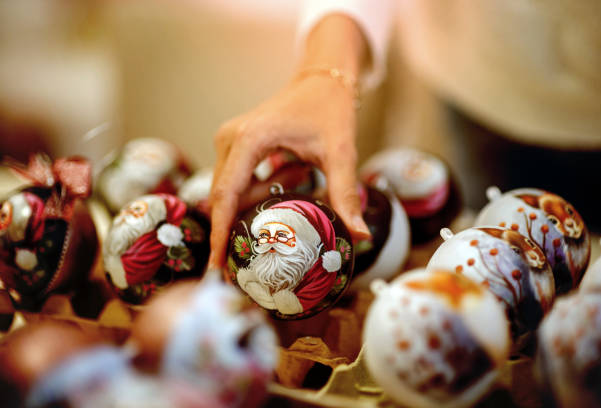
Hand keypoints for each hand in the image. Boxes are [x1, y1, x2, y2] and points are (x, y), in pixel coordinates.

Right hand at [207, 74, 370, 268]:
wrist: (322, 79)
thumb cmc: (330, 110)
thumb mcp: (340, 152)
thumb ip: (345, 193)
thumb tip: (360, 236)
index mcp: (249, 139)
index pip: (227, 196)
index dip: (219, 235)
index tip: (215, 268)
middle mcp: (231, 139)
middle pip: (225, 198)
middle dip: (233, 232)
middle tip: (245, 268)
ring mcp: (229, 141)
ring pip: (233, 191)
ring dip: (259, 203)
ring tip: (298, 185)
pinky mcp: (235, 145)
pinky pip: (240, 181)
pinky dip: (262, 191)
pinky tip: (295, 176)